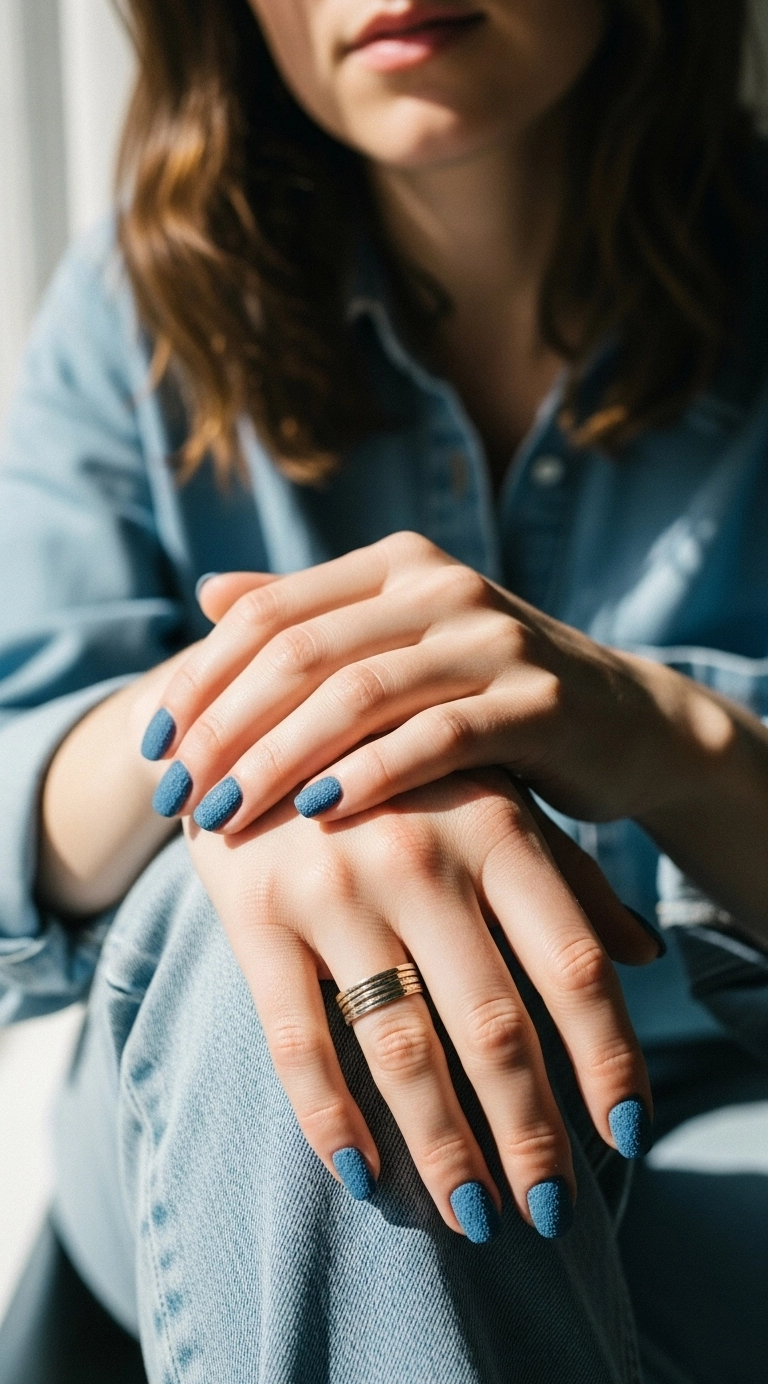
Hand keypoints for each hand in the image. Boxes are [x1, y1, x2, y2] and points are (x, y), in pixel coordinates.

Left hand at [141, 532, 693, 833]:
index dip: (200, 680)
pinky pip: (437, 736)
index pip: (267, 613)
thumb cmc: (490, 693)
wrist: (626, 722)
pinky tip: (318, 815)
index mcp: (394, 566)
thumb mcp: (403, 645)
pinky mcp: (538, 701)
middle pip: (298, 652)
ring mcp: (492, 639)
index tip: (153, 747)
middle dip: (223, 729)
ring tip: (223, 817)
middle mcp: (439, 586)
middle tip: (176, 795)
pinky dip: (371, 774)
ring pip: (357, 693)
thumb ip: (314, 618)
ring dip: (278, 760)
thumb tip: (210, 595)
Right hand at [186, 768, 657, 1242]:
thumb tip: (645, 957)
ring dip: (444, 1148)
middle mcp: (419, 856)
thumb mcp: (490, 798)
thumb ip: (566, 877)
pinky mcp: (254, 914)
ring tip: (477, 1218)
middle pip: (495, 1025)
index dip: (609, 1057)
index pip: (571, 964)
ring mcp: (332, 887)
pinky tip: (363, 1178)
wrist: (257, 710)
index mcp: (494, 826)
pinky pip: (295, 1040)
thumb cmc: (399, 773)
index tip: (627, 1137)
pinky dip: (329, 1119)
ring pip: (399, 1049)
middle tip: (555, 1211)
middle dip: (531, 1133)